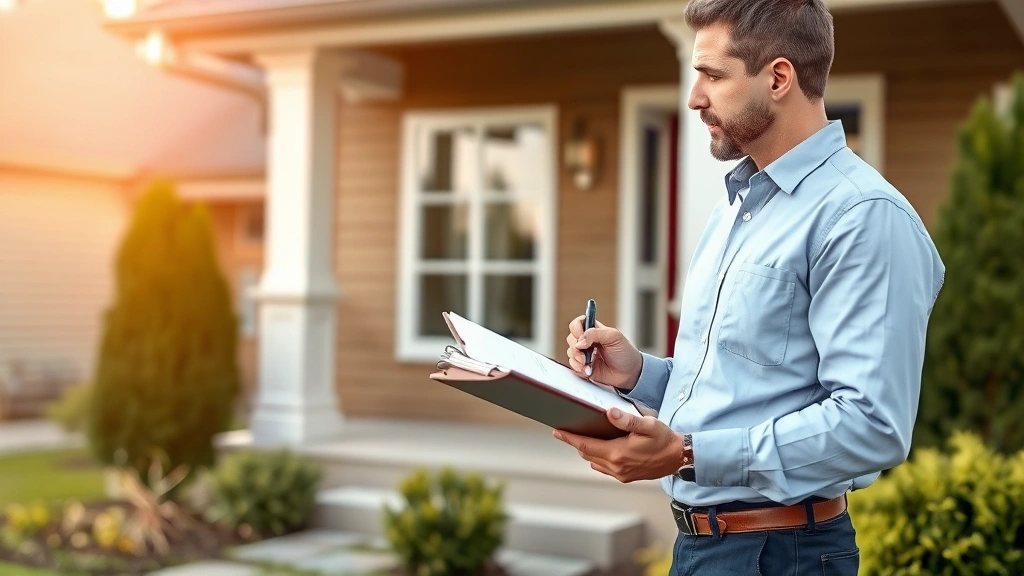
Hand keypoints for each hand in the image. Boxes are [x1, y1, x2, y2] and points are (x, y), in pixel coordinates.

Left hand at [553, 407, 684, 482]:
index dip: (570, 438)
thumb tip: (608, 413)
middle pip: (586, 454)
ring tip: (581, 438)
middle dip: (575, 443)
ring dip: (586, 451)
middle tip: (564, 431)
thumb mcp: (648, 425)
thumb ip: (627, 420)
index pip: (586, 446)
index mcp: (618, 453)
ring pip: (594, 462)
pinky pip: (604, 468)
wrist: (679, 458)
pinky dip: (597, 458)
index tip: (557, 431)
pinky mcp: (626, 477)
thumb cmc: (664, 439)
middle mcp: (616, 467)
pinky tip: (600, 448)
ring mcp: (621, 474)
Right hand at [565, 317, 642, 388]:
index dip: (576, 329)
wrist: (629, 373)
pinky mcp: (583, 366)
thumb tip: (579, 342)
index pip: (577, 323)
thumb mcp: (614, 337)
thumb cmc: (625, 353)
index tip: (582, 336)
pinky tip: (588, 370)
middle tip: (586, 353)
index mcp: (594, 330)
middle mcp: (587, 341)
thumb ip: (595, 334)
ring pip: (570, 352)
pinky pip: (573, 365)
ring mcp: (584, 354)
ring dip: (578, 359)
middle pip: (571, 338)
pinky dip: (578, 368)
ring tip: (589, 363)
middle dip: (576, 347)